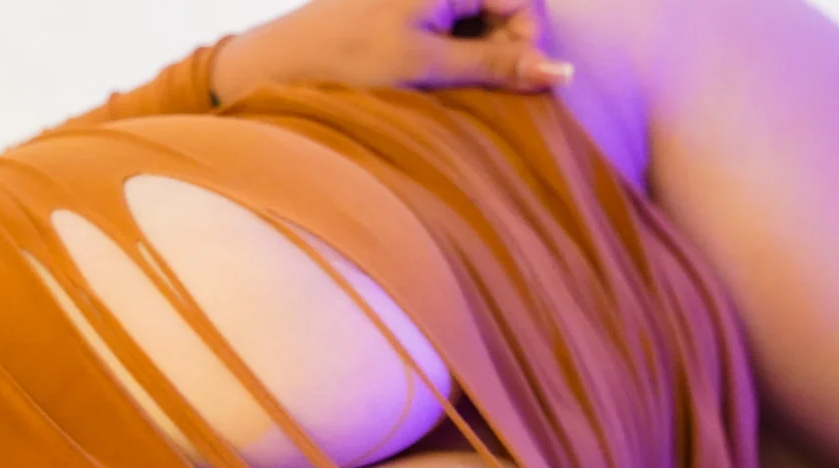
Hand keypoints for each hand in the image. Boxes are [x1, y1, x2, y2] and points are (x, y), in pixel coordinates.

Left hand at [212, 0, 573, 104]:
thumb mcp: (427, 66)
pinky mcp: (405, 10)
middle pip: (501, 7)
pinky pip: (450, 27)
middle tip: (476, 88)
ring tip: (447, 84)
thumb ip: (496, 65)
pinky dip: (451, 54)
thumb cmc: (345, 61)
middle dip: (502, 48)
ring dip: (477, 56)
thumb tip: (560, 73)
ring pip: (477, 20)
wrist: (277, 64)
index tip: (517, 85)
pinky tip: (430, 77)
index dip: (527, 44)